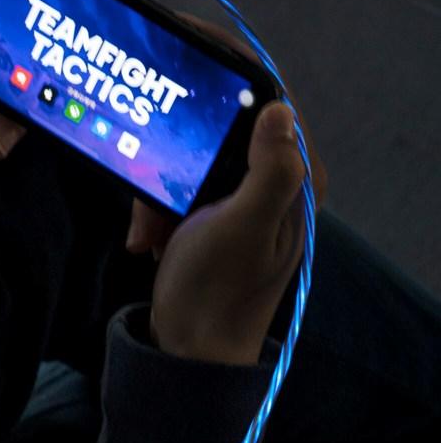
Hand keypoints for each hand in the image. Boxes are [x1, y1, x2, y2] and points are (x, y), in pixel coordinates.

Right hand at [149, 100, 312, 364]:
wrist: (185, 351)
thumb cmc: (213, 291)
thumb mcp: (241, 226)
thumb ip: (270, 169)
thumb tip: (280, 109)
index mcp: (295, 187)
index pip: (275, 112)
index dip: (235, 94)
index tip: (191, 91)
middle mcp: (277, 190)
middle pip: (225, 138)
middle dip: (181, 160)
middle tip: (151, 197)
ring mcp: (244, 207)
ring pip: (197, 166)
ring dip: (161, 192)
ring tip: (146, 230)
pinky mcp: (214, 222)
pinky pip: (182, 192)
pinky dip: (158, 211)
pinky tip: (148, 238)